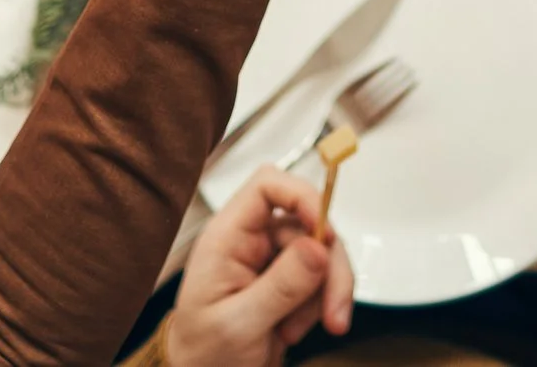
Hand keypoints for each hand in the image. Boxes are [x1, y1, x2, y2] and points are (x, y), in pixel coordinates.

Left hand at [165, 169, 353, 366]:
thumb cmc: (203, 354)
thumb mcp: (238, 325)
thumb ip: (279, 287)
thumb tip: (317, 248)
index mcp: (227, 238)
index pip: (267, 187)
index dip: (301, 196)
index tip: (325, 231)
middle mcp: (251, 241)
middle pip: (308, 224)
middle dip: (329, 266)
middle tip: (334, 309)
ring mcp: (272, 261)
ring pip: (322, 252)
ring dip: (325, 292)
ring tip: (297, 330)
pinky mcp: (289, 282)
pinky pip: (322, 278)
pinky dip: (321, 304)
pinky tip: (294, 330)